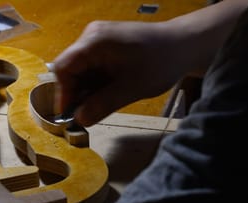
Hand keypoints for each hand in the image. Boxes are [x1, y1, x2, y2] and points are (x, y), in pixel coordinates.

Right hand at [53, 20, 187, 125]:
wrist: (184, 45)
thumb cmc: (161, 62)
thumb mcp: (131, 89)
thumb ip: (102, 105)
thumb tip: (80, 120)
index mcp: (94, 41)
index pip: (63, 68)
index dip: (63, 93)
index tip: (71, 114)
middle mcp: (91, 37)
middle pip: (70, 69)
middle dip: (77, 94)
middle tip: (87, 114)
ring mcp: (98, 40)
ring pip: (81, 71)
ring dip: (87, 91)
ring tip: (103, 104)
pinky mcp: (106, 47)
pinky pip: (91, 68)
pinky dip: (96, 84)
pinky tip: (109, 94)